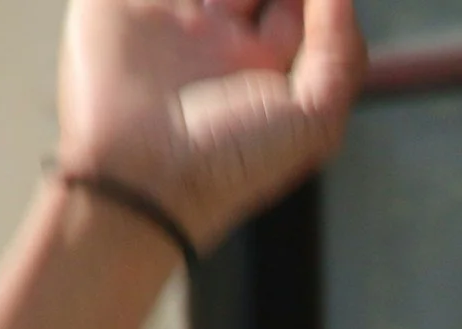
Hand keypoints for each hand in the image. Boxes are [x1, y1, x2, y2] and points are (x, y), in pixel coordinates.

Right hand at [57, 0, 365, 250]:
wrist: (138, 178)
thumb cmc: (232, 161)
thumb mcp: (313, 122)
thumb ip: (339, 53)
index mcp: (270, 68)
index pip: (307, 7)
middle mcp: (224, 41)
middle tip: (249, 2)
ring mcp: (175, 21)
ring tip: (224, 5)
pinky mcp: (122, 6)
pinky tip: (204, 3)